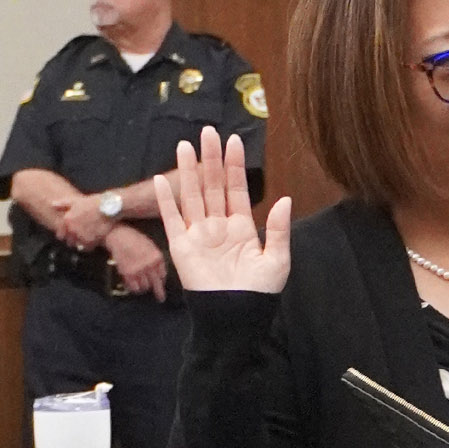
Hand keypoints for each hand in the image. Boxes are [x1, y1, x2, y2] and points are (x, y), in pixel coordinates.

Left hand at [56, 193, 114, 250]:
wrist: (109, 207)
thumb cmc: (92, 203)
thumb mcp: (75, 200)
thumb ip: (62, 204)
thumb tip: (52, 205)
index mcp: (67, 220)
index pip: (61, 235)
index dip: (65, 236)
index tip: (69, 236)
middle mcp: (72, 229)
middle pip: (70, 242)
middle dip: (74, 241)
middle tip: (81, 237)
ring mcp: (82, 236)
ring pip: (79, 245)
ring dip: (82, 243)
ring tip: (89, 238)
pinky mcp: (92, 241)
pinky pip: (88, 248)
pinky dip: (90, 246)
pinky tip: (94, 240)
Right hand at [105, 223, 168, 300]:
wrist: (118, 235)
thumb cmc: (135, 238)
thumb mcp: (151, 246)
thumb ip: (157, 259)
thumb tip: (161, 273)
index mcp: (157, 258)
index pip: (163, 275)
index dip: (161, 280)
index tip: (161, 284)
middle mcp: (149, 265)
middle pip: (156, 284)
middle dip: (159, 292)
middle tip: (160, 299)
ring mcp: (138, 269)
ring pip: (145, 287)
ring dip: (145, 287)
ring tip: (143, 287)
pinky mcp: (127, 273)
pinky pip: (134, 287)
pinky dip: (135, 288)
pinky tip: (135, 287)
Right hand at [155, 127, 290, 293]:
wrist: (235, 316)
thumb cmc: (259, 292)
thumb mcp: (277, 260)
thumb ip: (279, 229)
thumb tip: (285, 200)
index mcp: (243, 228)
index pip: (236, 190)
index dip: (235, 167)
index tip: (234, 142)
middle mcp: (219, 226)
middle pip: (213, 186)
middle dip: (211, 159)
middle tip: (209, 132)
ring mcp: (199, 234)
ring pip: (193, 195)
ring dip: (188, 171)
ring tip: (186, 145)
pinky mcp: (182, 246)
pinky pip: (172, 218)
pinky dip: (167, 199)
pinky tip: (163, 179)